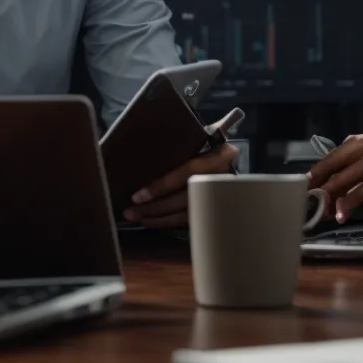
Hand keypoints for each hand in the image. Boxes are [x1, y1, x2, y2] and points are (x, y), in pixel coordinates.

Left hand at [123, 112, 241, 227]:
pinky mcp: (215, 210)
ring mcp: (220, 196)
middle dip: (155, 207)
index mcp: (219, 155)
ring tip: (136, 217)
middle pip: (184, 197)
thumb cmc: (206, 146)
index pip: (188, 171)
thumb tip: (144, 150)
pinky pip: (188, 221)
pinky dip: (167, 222)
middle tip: (130, 211)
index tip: (139, 196)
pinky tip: (151, 221)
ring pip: (186, 214)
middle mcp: (221, 177)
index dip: (162, 186)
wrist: (232, 161)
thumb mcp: (198, 140)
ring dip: (158, 218)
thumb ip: (181, 145)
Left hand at [306, 133, 362, 221]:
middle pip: (346, 173)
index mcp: (358, 143)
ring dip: (350, 201)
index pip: (333, 159)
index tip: (304, 187)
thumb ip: (344, 162)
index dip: (318, 174)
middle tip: (316, 205)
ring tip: (338, 215)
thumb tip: (318, 180)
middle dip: (330, 191)